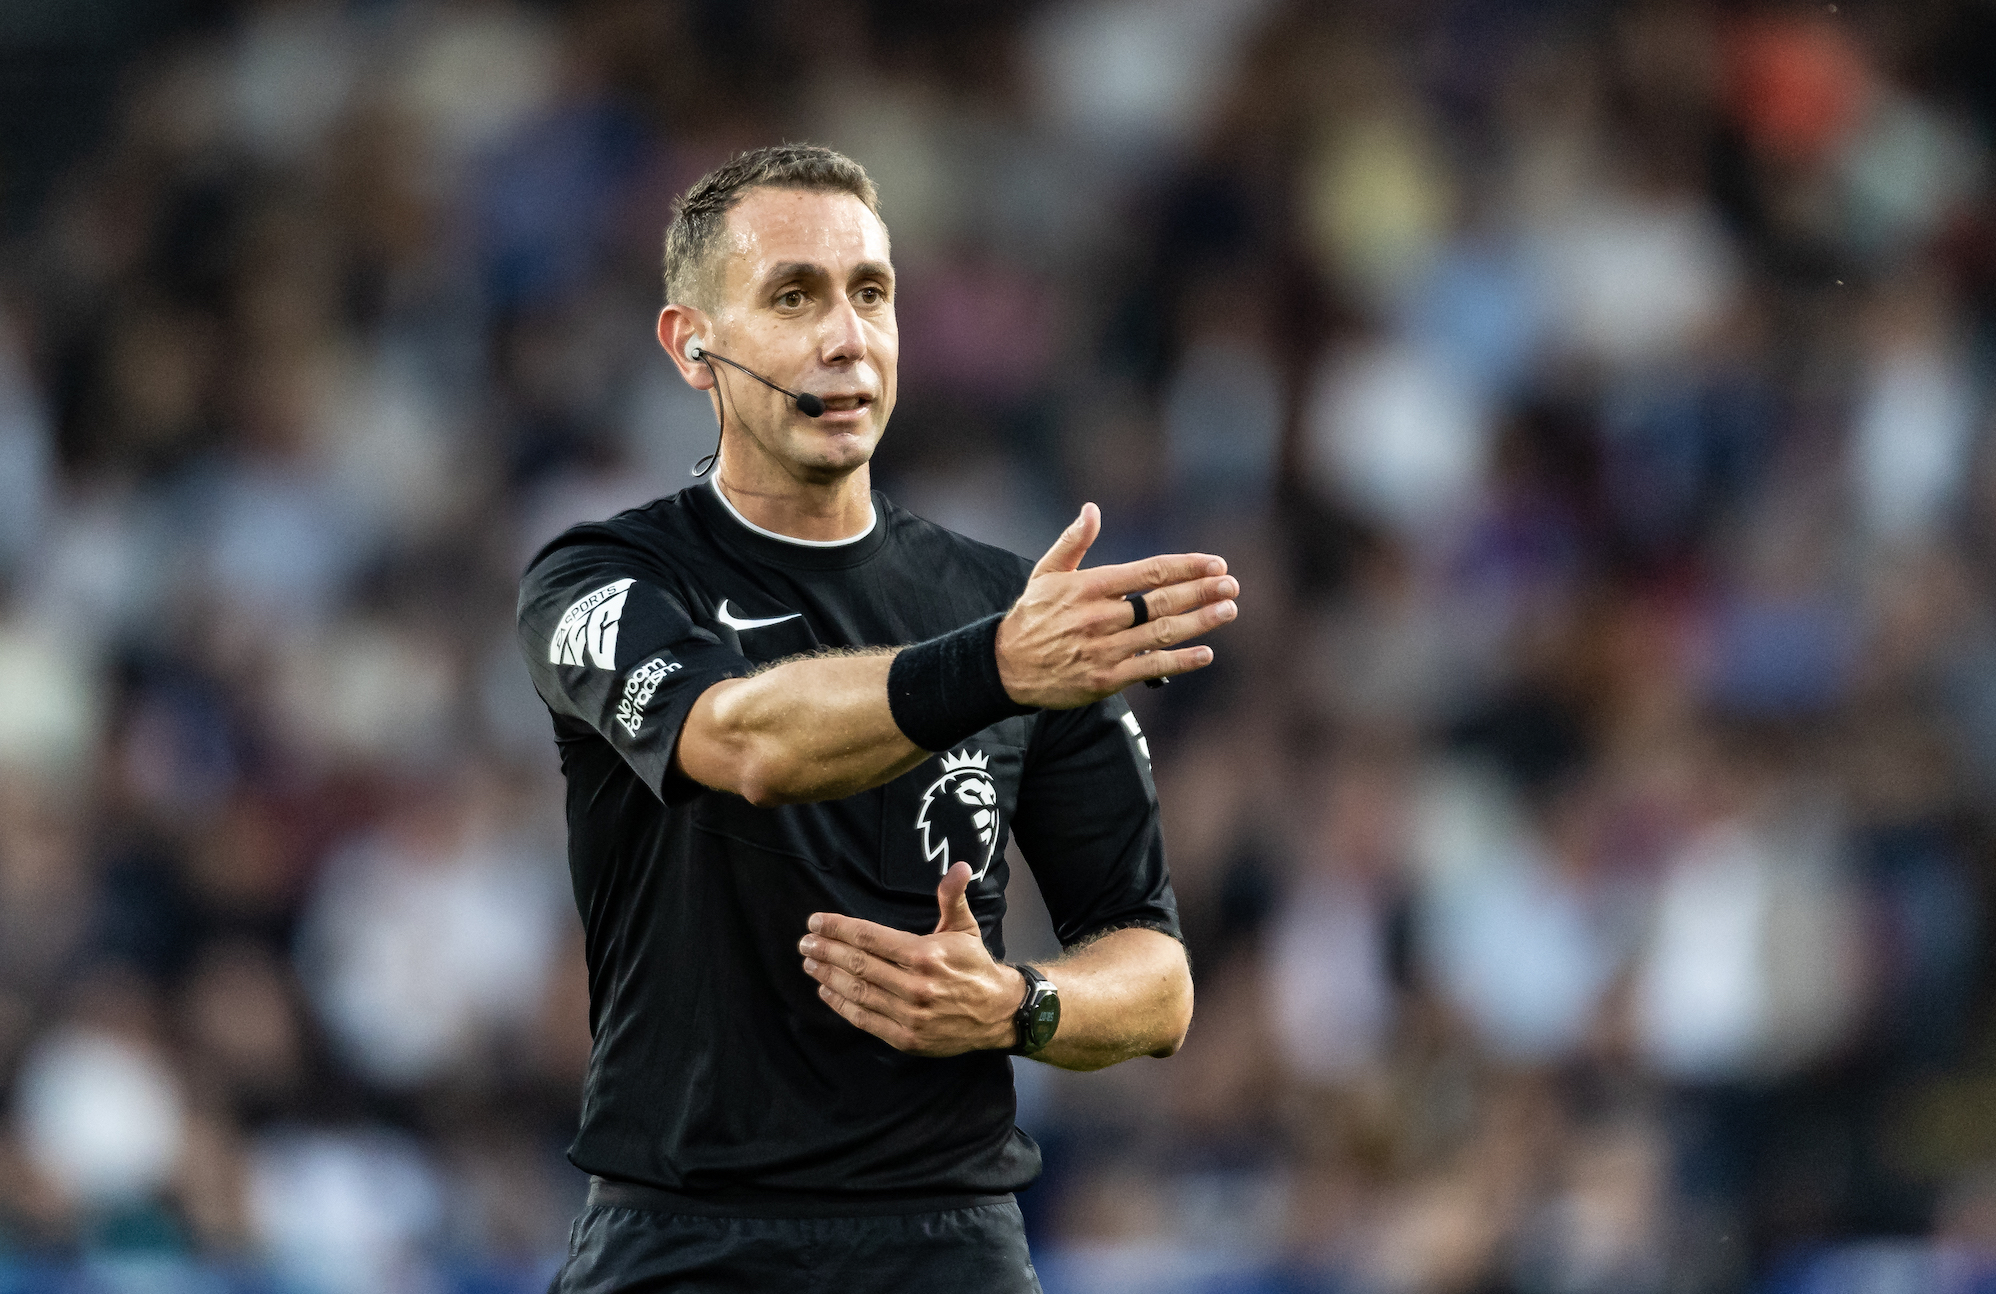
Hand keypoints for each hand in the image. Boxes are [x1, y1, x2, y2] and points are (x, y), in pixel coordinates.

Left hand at [800, 862, 1025, 1056]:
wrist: (997, 1013)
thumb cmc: (974, 966)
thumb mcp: (965, 928)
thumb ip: (952, 897)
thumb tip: (959, 866)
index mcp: (926, 955)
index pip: (870, 938)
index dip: (838, 928)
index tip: (816, 921)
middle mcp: (915, 986)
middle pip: (857, 964)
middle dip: (826, 951)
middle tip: (805, 942)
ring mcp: (909, 1015)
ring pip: (857, 991)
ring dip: (827, 976)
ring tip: (809, 963)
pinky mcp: (906, 1038)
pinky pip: (864, 1019)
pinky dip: (841, 1004)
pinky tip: (826, 991)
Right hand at [996, 503, 1237, 707]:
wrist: (1006, 666)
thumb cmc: (1032, 616)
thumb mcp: (1046, 573)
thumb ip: (1073, 541)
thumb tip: (1092, 509)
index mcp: (1090, 586)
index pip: (1148, 572)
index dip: (1185, 567)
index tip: (1215, 563)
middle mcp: (1100, 616)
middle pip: (1162, 601)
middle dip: (1201, 591)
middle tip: (1232, 586)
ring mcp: (1105, 649)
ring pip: (1162, 633)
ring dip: (1200, 622)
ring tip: (1228, 611)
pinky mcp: (1106, 679)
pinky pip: (1151, 667)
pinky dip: (1180, 660)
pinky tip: (1205, 653)